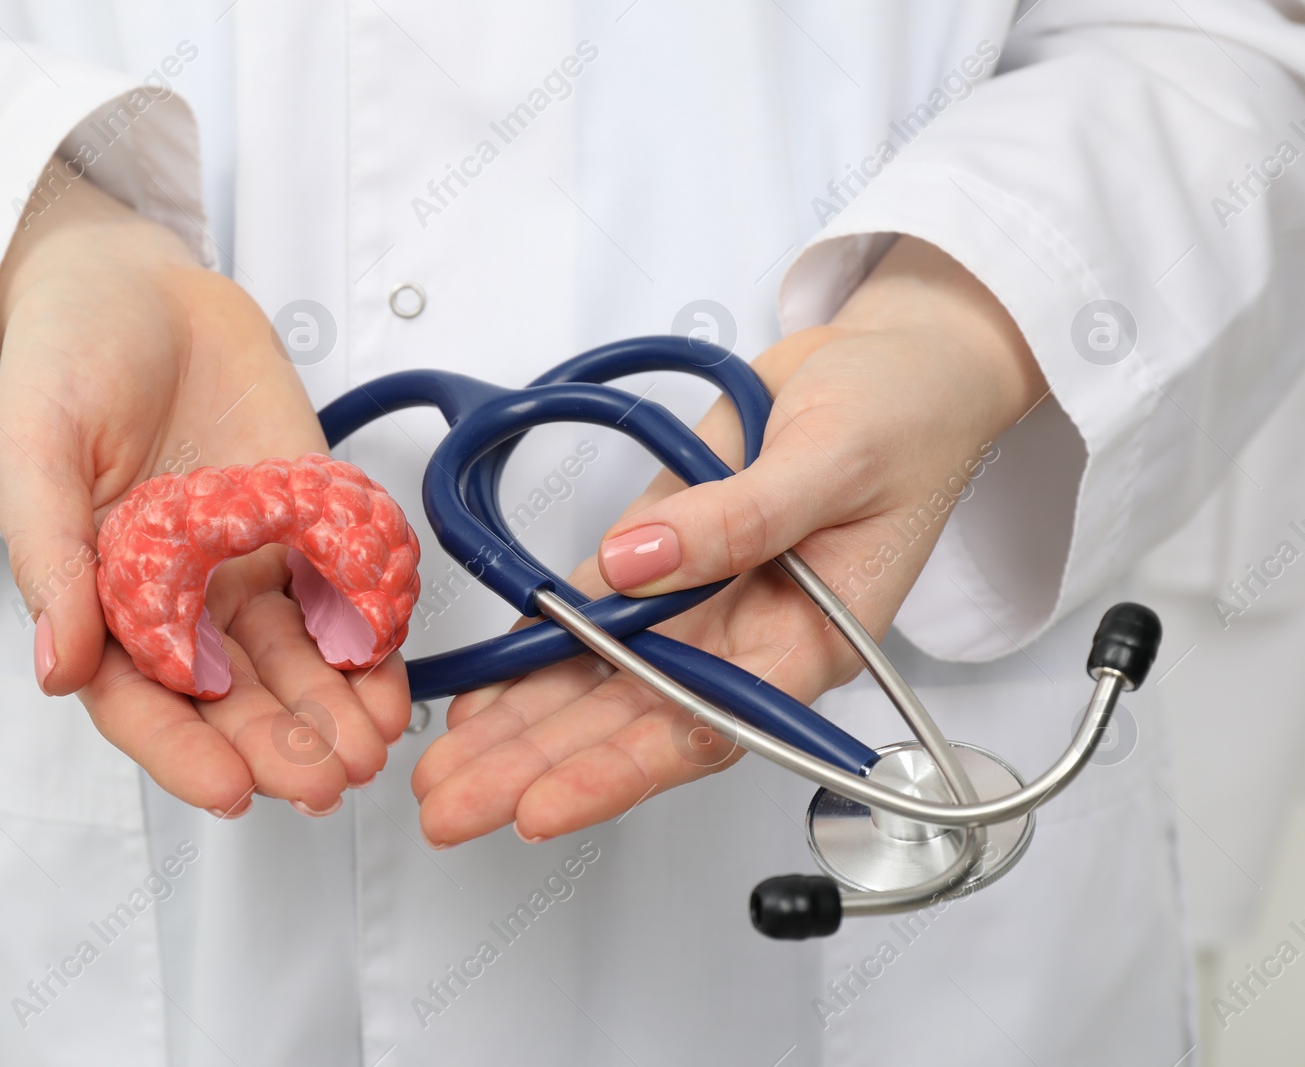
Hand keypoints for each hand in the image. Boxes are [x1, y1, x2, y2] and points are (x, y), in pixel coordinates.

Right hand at [0, 161, 408, 817]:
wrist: (138, 281)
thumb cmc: (64, 360)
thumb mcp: (33, 452)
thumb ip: (48, 559)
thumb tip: (55, 669)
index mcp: (102, 597)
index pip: (142, 700)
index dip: (184, 750)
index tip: (233, 789)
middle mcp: (180, 597)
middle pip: (231, 694)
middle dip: (278, 742)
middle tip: (325, 780)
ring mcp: (247, 563)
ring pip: (294, 658)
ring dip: (332, 708)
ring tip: (371, 745)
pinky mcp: (307, 522)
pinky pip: (341, 593)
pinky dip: (368, 638)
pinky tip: (394, 675)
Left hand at [411, 236, 1046, 845]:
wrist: (890, 364)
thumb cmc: (901, 417)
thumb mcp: (835, 460)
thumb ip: (740, 516)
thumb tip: (633, 560)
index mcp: (805, 644)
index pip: (702, 729)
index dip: (616, 774)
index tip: (539, 807)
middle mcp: (743, 644)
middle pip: (628, 726)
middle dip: (534, 771)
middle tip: (450, 809)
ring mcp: (696, 607)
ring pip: (595, 686)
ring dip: (517, 730)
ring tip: (440, 771)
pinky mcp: (660, 561)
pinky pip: (586, 622)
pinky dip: (531, 658)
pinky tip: (478, 696)